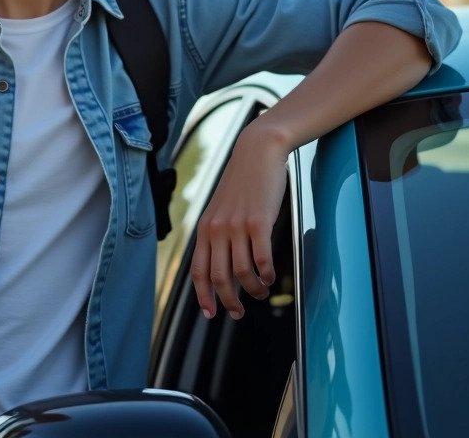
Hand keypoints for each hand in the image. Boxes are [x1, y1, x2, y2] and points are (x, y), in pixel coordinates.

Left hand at [190, 119, 289, 319]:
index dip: (203, 295)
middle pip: (219, 278)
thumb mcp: (221, 209)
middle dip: (229, 301)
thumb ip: (219, 233)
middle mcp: (217, 229)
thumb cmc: (242, 184)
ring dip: (253, 289)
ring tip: (261, 291)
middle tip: (239, 312)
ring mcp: (237, 227)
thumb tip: (222, 262)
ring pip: (243, 273)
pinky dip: (267, 274)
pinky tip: (271, 276)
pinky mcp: (258, 223)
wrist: (256, 154)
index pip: (198, 271)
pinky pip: (262, 259)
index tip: (210, 313)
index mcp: (205, 229)